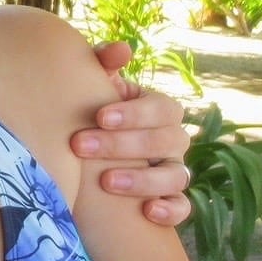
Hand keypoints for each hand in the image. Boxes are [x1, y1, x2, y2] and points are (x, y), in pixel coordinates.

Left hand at [80, 41, 192, 226]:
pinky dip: (171, 209)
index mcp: (158, 110)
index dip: (134, 112)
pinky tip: (148, 211)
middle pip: (167, 140)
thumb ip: (103, 64)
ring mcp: (173, 171)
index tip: (99, 116)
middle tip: (80, 145)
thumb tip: (121, 49)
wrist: (78, 160)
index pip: (162, 108)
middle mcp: (172, 140)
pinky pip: (182, 208)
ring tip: (106, 181)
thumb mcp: (92, 89)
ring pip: (176, 176)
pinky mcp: (168, 201)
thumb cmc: (88, 116)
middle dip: (123, 144)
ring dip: (143, 179)